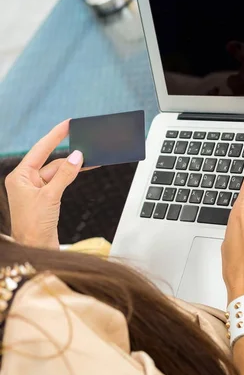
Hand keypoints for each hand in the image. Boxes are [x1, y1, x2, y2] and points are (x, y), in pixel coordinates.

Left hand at [5, 120, 85, 248]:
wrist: (35, 250)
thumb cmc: (34, 227)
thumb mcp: (50, 197)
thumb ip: (64, 175)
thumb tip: (77, 156)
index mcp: (20, 177)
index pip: (39, 150)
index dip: (54, 135)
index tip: (67, 124)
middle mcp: (26, 181)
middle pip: (51, 161)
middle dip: (68, 155)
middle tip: (86, 143)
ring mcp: (36, 190)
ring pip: (58, 172)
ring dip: (72, 167)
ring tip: (91, 160)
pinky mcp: (45, 199)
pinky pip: (60, 181)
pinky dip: (71, 176)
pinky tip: (83, 170)